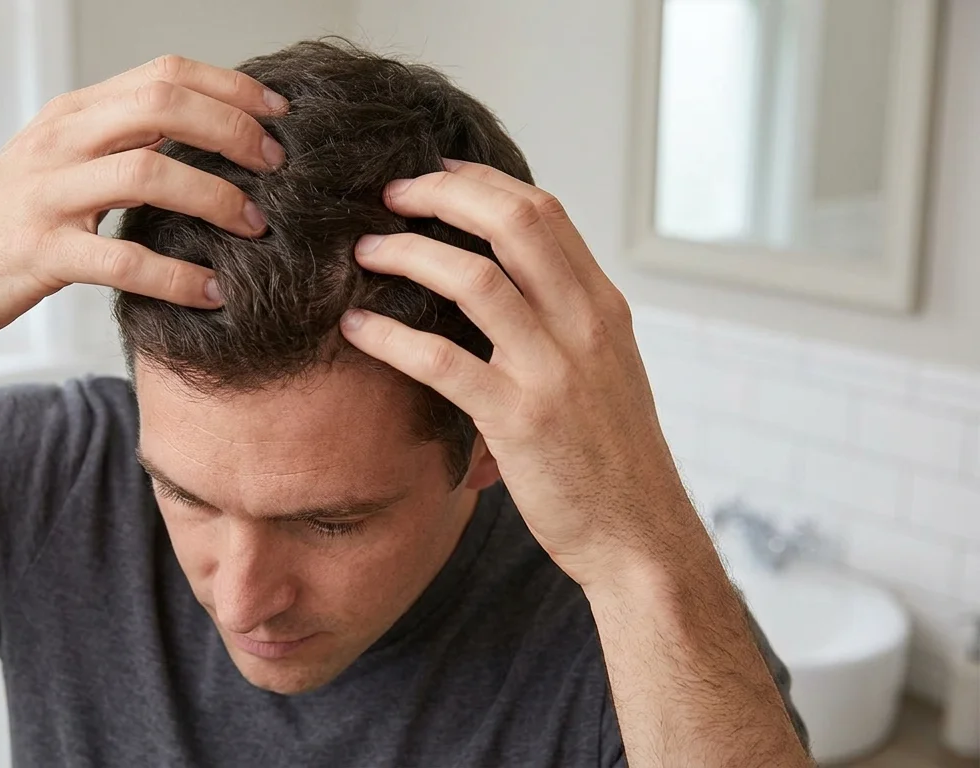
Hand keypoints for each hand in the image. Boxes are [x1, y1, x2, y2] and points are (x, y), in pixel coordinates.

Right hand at [0, 55, 287, 345]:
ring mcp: (48, 195)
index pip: (165, 73)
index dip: (230, 89)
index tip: (278, 115)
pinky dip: (179, 277)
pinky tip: (211, 292)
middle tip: (278, 165)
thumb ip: (119, 146)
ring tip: (257, 226)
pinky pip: (124, 260)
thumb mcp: (58, 165)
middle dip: (235, 131)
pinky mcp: (40, 253)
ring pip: (151, 173)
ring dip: (218, 199)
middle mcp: (61, 141)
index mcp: (72, 114)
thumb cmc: (1, 225)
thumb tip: (200, 139)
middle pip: (165, 105)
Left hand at [338, 159, 695, 589]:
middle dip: (442, 194)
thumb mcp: (602, 370)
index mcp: (602, 306)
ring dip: (409, 253)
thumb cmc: (609, 457)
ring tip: (364, 252)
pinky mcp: (518, 420)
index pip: (543, 212)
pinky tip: (356, 328)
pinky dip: (390, 336)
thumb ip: (560, 321)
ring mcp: (553, 371)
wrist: (638, 536)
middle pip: (512, 222)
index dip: (481, 181)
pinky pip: (441, 360)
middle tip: (390, 193)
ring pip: (474, 278)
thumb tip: (504, 281)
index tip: (434, 172)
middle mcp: (584, 325)